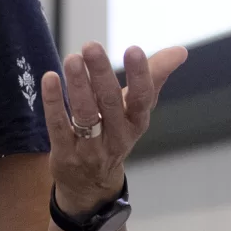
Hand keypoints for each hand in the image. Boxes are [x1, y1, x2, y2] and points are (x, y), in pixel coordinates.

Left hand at [41, 43, 188, 214]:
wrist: (91, 184)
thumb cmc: (115, 133)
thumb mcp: (136, 109)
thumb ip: (155, 77)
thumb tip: (181, 51)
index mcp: (137, 122)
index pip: (142, 98)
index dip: (140, 75)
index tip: (134, 49)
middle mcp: (117, 136)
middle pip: (110, 103)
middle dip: (101, 73)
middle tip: (91, 46)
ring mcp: (91, 148)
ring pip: (85, 114)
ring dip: (77, 85)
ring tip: (71, 59)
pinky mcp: (65, 154)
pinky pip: (58, 126)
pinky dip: (53, 102)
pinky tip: (49, 78)